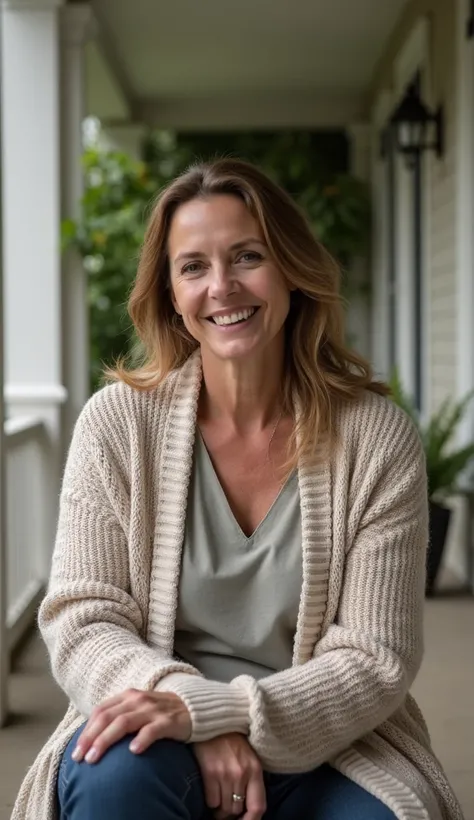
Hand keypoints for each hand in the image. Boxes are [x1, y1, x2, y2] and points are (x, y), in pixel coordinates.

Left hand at [72, 689, 191, 763]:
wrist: (194, 707)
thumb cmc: (161, 713)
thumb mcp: (138, 709)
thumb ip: (119, 716)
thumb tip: (93, 736)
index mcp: (128, 696)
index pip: (101, 711)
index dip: (86, 730)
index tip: (76, 751)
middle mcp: (138, 700)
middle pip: (108, 717)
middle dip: (91, 738)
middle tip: (80, 758)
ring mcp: (153, 710)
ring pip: (124, 723)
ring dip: (106, 740)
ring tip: (95, 758)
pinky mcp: (169, 721)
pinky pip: (152, 730)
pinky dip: (141, 739)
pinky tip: (133, 751)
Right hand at [193, 733, 265, 819]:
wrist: (212, 721)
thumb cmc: (231, 741)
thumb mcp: (249, 757)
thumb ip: (251, 780)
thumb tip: (248, 809)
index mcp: (255, 770)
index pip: (258, 807)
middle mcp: (241, 773)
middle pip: (237, 809)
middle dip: (231, 812)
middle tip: (226, 803)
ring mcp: (225, 774)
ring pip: (223, 808)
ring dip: (219, 807)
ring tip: (218, 795)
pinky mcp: (210, 773)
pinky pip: (211, 801)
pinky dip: (210, 799)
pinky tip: (210, 788)